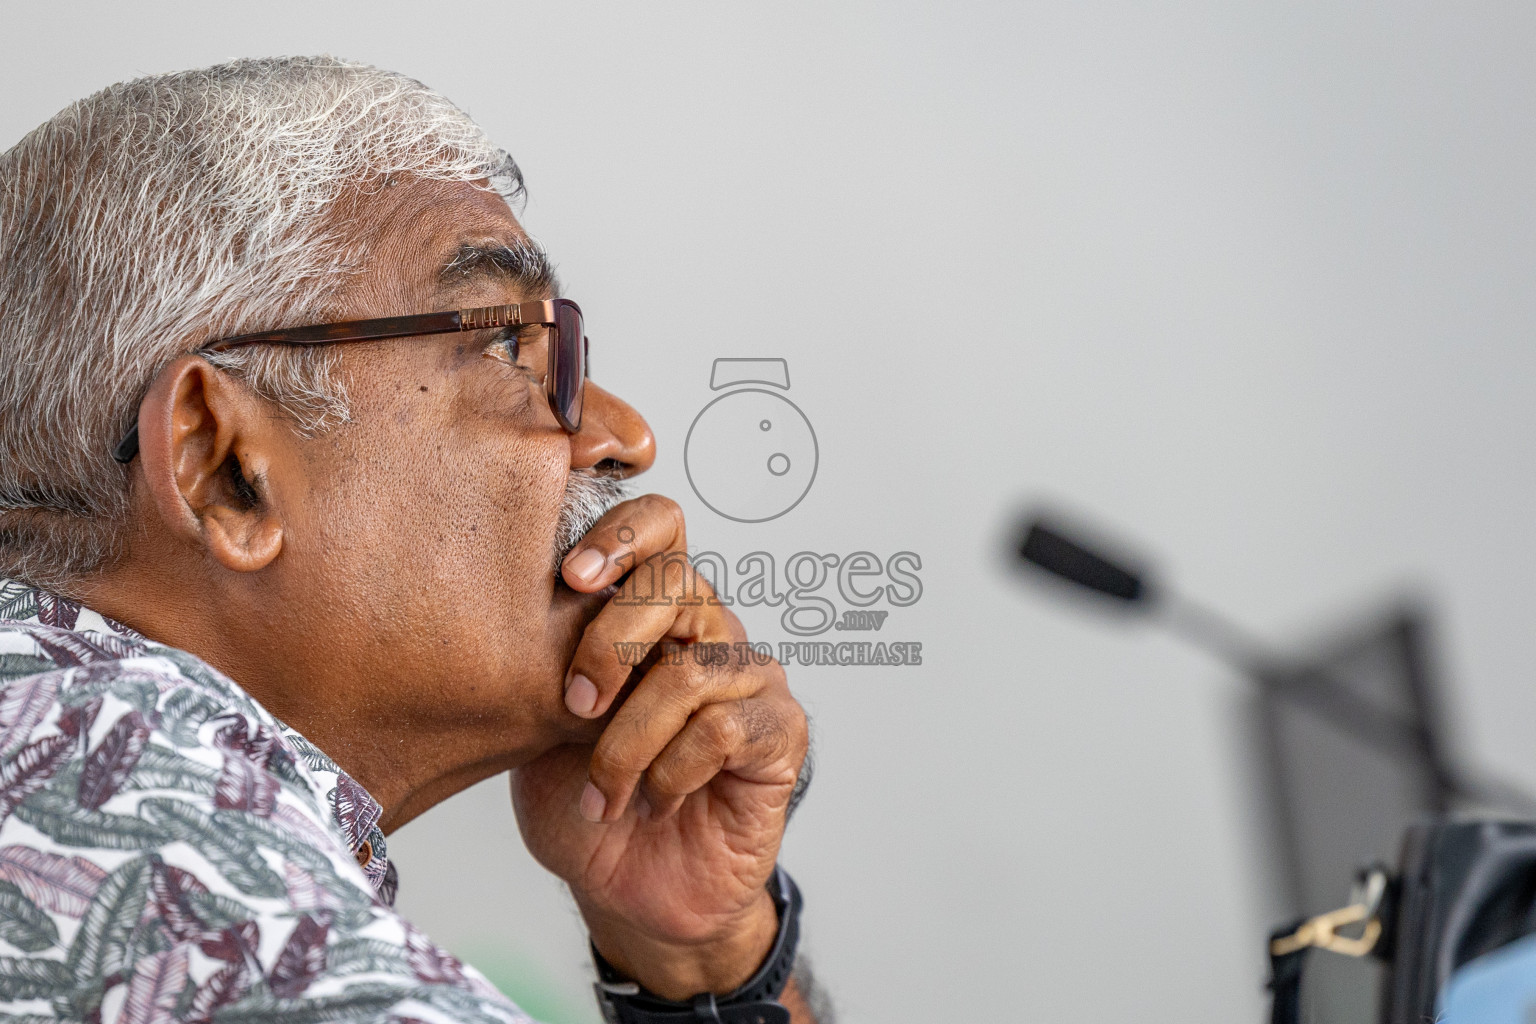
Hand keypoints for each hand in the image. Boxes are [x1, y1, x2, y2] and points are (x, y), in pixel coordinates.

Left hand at [510, 495, 808, 999]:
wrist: (628, 892)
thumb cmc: (585, 804)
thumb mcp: (541, 723)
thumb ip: (544, 659)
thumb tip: (515, 601)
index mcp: (652, 612)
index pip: (659, 527)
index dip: (620, 535)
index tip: (569, 577)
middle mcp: (708, 631)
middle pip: (676, 584)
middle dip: (611, 642)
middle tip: (575, 703)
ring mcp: (749, 678)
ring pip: (689, 670)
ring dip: (628, 741)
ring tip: (604, 792)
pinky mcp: (779, 732)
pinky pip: (722, 727)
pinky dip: (670, 773)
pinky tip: (652, 804)